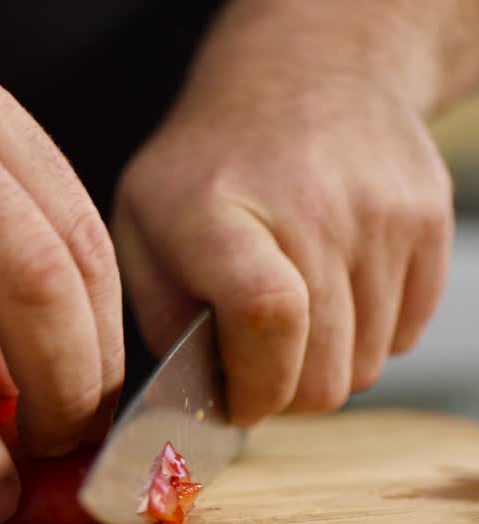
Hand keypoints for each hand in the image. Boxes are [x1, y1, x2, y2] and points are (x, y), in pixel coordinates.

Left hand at [113, 62, 452, 424]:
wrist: (305, 76)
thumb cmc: (206, 166)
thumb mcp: (141, 226)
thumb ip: (159, 316)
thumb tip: (198, 395)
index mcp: (219, 216)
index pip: (267, 318)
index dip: (256, 387)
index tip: (235, 401)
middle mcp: (312, 212)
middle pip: (325, 371)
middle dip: (283, 395)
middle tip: (254, 368)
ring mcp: (381, 216)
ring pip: (368, 367)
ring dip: (324, 365)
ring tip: (288, 317)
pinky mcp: (428, 223)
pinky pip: (406, 336)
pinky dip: (367, 336)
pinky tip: (330, 291)